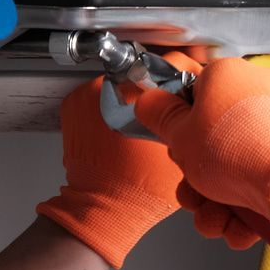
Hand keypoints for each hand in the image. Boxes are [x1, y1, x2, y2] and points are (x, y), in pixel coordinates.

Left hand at [35, 75, 182, 268]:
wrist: (100, 208)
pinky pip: (100, 93)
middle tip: (163, 109)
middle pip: (147, 69)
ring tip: (138, 121)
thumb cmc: (141, 189)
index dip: (188, 74)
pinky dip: (109, 103)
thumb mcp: (183, 152)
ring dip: (133, 94)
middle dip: (158, 86)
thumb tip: (196, 99)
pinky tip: (117, 127)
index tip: (188, 85)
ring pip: (123, 80)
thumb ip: (189, 119)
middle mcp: (115, 87)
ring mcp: (89, 93)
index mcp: (146, 95)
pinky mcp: (73, 103)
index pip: (175, 61)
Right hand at [134, 58, 269, 240]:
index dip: (179, 130)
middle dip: (197, 178)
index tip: (176, 148)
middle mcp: (258, 93)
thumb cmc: (246, 151)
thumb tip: (148, 101)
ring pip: (236, 168)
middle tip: (194, 189)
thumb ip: (159, 116)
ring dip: (217, 202)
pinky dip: (248, 208)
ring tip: (216, 215)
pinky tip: (240, 221)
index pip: (192, 96)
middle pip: (213, 141)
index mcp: (229, 75)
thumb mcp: (180, 135)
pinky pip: (262, 181)